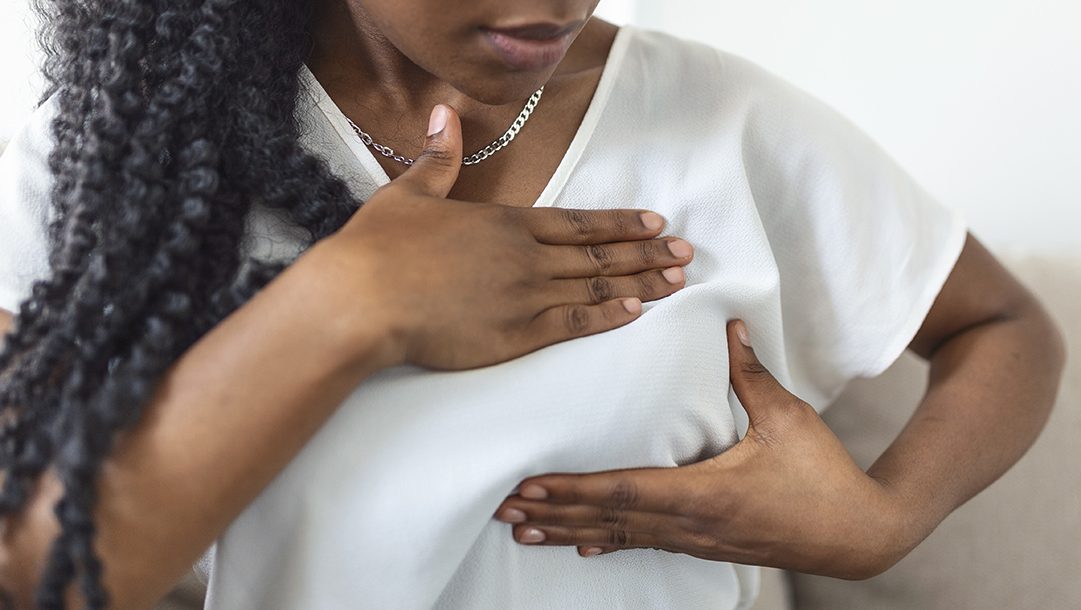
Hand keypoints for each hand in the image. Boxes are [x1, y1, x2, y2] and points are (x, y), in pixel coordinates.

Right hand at [305, 104, 694, 370]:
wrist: (363, 299)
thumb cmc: (379, 248)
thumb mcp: (409, 192)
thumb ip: (437, 157)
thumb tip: (444, 112)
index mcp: (505, 222)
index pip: (577, 220)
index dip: (618, 222)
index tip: (653, 222)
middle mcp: (526, 256)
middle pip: (598, 252)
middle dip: (645, 252)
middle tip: (685, 252)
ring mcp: (525, 295)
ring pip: (596, 286)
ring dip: (640, 282)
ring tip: (676, 281)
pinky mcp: (516, 333)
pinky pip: (573, 322)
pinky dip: (607, 316)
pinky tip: (635, 311)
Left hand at [492, 320, 911, 579]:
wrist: (858, 535)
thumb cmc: (824, 476)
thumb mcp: (789, 419)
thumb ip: (751, 374)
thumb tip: (729, 324)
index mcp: (707, 492)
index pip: (626, 492)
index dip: (574, 492)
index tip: (531, 487)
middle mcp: (692, 523)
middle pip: (610, 520)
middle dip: (555, 514)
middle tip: (506, 508)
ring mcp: (697, 540)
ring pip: (620, 537)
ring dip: (570, 531)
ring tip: (524, 530)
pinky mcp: (705, 546)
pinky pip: (644, 544)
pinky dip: (608, 542)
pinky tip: (583, 546)